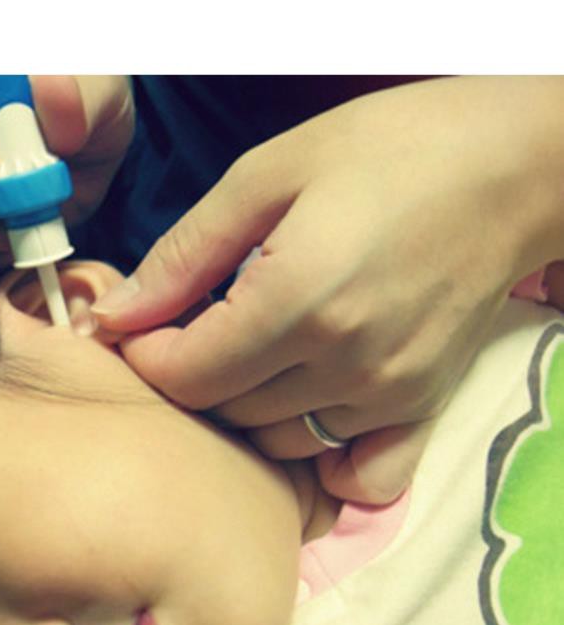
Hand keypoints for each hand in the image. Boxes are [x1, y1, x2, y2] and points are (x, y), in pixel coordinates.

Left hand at [90, 77, 563, 502]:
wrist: (514, 167)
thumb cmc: (389, 151)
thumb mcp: (268, 174)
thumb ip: (184, 255)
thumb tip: (110, 317)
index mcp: (299, 303)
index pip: (185, 377)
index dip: (145, 357)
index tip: (143, 324)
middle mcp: (344, 365)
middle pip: (223, 413)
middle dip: (188, 378)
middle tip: (191, 329)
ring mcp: (387, 396)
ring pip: (274, 443)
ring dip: (242, 408)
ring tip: (247, 352)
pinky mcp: (421, 408)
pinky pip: (352, 473)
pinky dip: (318, 457)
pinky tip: (305, 409)